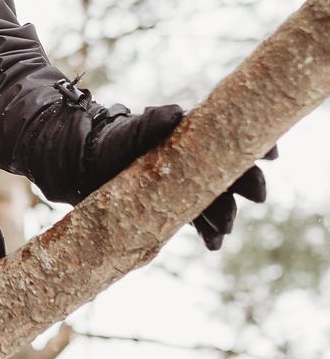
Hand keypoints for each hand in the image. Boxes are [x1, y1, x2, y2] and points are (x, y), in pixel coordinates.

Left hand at [83, 105, 272, 249]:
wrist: (87, 169)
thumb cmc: (113, 143)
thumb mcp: (131, 132)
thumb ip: (152, 123)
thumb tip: (174, 114)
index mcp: (195, 136)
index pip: (233, 138)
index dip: (258, 146)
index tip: (272, 156)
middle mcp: (198, 161)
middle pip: (232, 173)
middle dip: (247, 185)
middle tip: (256, 197)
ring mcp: (189, 185)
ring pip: (217, 200)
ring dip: (225, 214)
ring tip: (224, 229)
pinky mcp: (176, 207)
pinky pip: (198, 219)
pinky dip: (208, 232)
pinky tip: (213, 244)